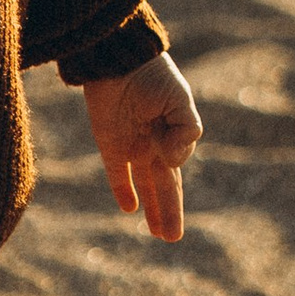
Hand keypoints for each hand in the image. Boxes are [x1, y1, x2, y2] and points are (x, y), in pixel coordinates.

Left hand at [82, 51, 201, 243]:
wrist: (119, 57)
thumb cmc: (153, 74)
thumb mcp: (179, 99)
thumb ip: (185, 131)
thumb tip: (170, 162)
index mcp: (173, 135)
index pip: (177, 173)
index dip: (178, 194)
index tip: (169, 162)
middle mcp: (153, 144)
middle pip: (163, 186)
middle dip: (168, 212)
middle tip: (172, 239)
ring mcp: (131, 145)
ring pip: (142, 185)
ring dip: (151, 209)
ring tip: (158, 234)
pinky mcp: (109, 142)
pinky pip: (116, 172)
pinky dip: (122, 189)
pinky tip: (129, 208)